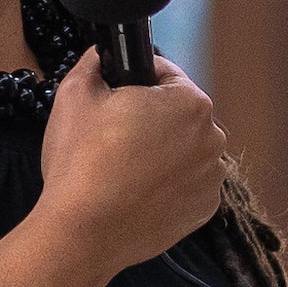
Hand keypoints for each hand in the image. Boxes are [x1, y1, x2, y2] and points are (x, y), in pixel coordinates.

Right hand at [35, 50, 227, 275]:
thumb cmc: (80, 163)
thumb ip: (93, 62)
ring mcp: (211, 177)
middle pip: (179, 114)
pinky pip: (187, 185)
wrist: (82, 232)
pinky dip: (168, 185)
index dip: (135, 80)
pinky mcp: (204, 209)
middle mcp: (212, 137)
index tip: (116, 95)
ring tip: (123, 167)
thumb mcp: (75, 94)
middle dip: (151, 118)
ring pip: (185, 150)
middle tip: (113, 136)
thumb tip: (100, 54)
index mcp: (189, 101)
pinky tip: (136, 191)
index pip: (165, 74)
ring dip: (162, 152)